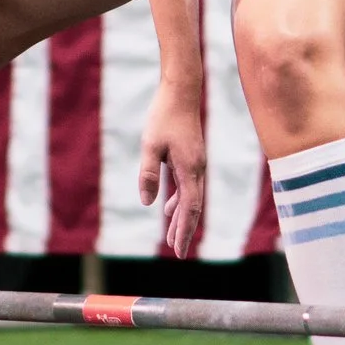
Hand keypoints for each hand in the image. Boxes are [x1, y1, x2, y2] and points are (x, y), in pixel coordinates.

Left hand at [137, 78, 206, 256]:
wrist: (180, 92)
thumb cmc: (163, 117)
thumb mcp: (150, 147)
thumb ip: (148, 175)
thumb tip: (149, 204)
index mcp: (190, 169)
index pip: (189, 209)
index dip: (184, 231)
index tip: (178, 251)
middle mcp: (196, 169)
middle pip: (192, 207)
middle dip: (184, 230)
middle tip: (177, 252)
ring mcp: (195, 163)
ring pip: (190, 198)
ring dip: (181, 217)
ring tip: (171, 236)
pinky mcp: (190, 157)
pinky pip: (186, 186)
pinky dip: (178, 200)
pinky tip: (167, 208)